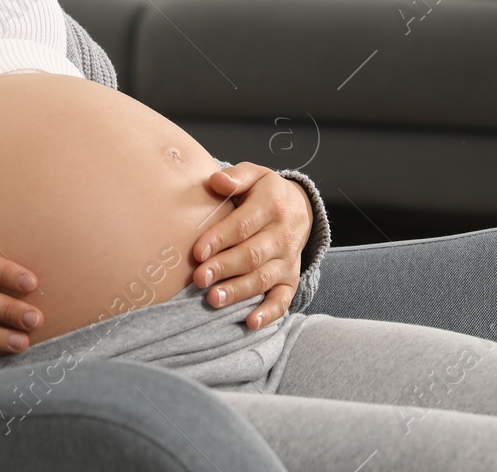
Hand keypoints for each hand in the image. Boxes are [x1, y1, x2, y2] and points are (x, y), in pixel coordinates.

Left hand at [191, 163, 311, 330]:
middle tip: (199, 278)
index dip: (220, 239)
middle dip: (224, 267)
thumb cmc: (264, 192)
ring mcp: (288, 260)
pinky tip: (250, 323)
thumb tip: (216, 181)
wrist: (299, 207)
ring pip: (263, 278)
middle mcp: (283, 235)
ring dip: (239, 291)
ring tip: (213, 299)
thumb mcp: (254, 174)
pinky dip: (269, 313)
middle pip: (252, 255)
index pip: (243, 225)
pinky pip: (283, 299)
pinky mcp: (291, 279)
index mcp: (271, 205)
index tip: (197, 251)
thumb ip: (236, 177)